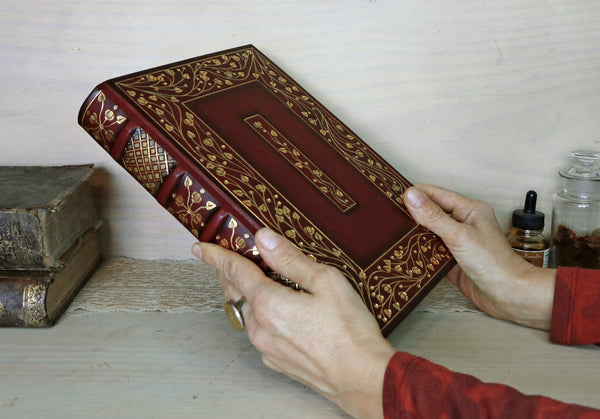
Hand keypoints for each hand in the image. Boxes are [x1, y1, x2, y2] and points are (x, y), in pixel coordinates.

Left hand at [192, 228, 395, 418]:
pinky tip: (278, 311)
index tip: (201, 248)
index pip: (234, 271)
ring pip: (247, 313)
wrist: (363, 378)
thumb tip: (263, 238)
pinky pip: (260, 332)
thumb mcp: (326, 282)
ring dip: (246, 295)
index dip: (216, 256)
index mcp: (269, 303)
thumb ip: (290, 258)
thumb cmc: (350, 331)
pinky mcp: (277, 361)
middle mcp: (260, 328)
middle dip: (228, 273)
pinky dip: (261, 315)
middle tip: (227, 258)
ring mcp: (266, 348)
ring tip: (257, 281)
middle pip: (235, 293)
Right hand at [403, 184, 555, 329]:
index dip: (415, 193)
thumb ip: (433, 216)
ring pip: (429, 232)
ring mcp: (457, 242)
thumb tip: (411, 195)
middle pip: (431, 212)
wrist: (507, 295)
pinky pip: (431, 251)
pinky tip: (404, 251)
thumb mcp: (459, 235)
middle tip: (387, 214)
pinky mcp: (451, 260)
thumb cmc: (493, 263)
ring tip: (390, 231)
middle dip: (412, 213)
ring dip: (414, 233)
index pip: (436, 195)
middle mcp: (463, 223)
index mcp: (469, 210)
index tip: (391, 194)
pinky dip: (419, 250)